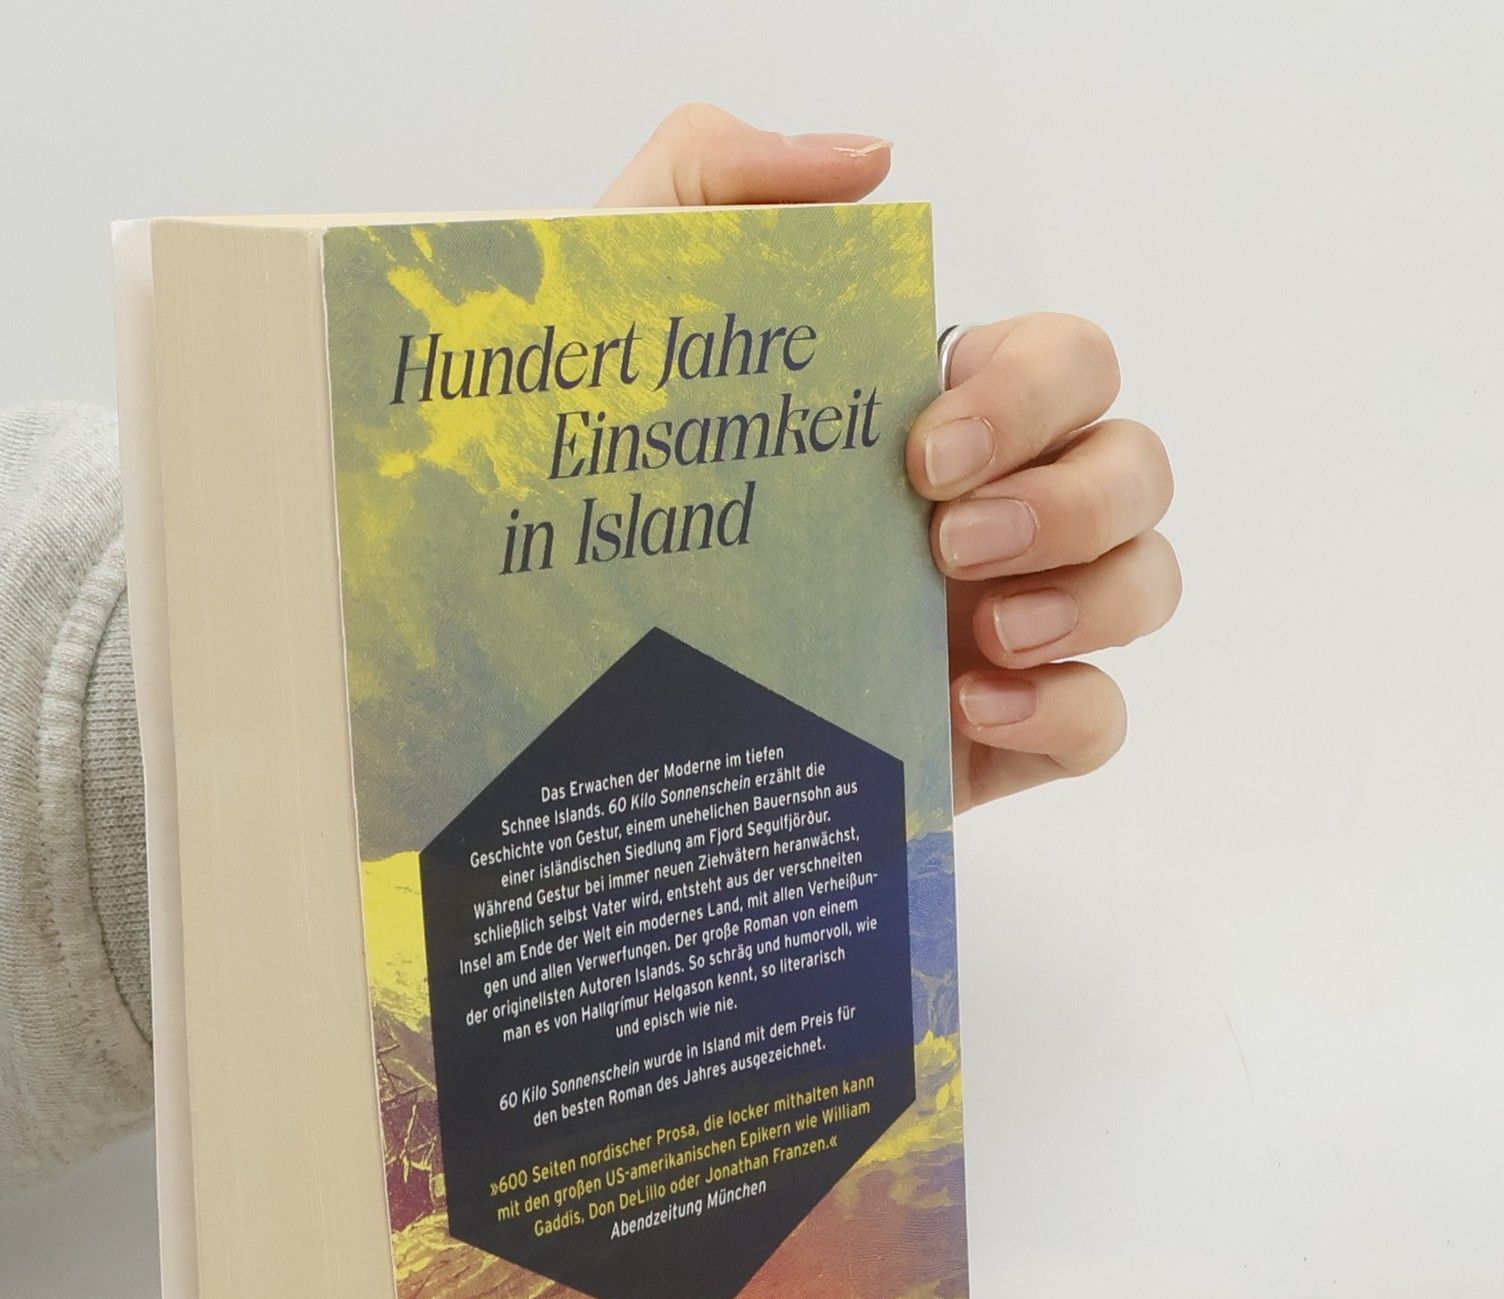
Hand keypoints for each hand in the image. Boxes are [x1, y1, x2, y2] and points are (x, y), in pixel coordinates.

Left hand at [601, 105, 1179, 809]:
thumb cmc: (595, 469)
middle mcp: (986, 511)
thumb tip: (870, 163)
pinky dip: (1066, 712)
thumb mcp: (626, 301)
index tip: (923, 448)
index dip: (1035, 392)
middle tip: (942, 540)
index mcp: (934, 413)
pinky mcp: (979, 739)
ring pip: (1142, 585)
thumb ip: (722, 180)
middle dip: (1071, 498)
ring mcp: (994, 626)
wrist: (551, 653)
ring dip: (1094, 599)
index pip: (1066, 364)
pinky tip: (971, 710)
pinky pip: (1096, 724)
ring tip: (980, 632)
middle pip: (1131, 468)